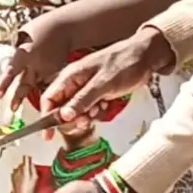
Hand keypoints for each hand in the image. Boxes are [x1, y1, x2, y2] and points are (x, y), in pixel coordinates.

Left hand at [0, 13, 71, 109]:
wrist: (66, 28)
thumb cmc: (43, 27)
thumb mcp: (24, 33)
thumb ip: (17, 48)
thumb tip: (11, 58)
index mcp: (25, 52)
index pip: (12, 71)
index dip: (5, 84)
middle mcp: (36, 63)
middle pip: (25, 84)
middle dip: (17, 98)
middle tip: (12, 109)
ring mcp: (47, 69)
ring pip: (34, 84)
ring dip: (26, 94)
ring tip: (19, 105)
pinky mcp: (55, 71)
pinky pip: (45, 80)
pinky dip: (40, 84)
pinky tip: (37, 90)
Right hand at [40, 26, 174, 122]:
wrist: (146, 57)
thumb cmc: (124, 64)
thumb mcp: (103, 84)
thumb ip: (82, 100)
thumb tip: (63, 116)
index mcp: (71, 75)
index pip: (49, 98)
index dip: (47, 117)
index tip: (49, 135)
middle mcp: (75, 82)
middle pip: (61, 107)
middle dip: (70, 118)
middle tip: (84, 121)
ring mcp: (87, 88)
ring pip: (76, 110)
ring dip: (84, 116)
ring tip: (97, 112)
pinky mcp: (98, 94)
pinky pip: (89, 109)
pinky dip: (95, 112)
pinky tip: (105, 106)